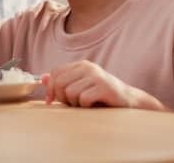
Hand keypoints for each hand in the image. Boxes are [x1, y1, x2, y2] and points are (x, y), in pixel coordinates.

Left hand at [42, 60, 166, 109]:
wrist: (130, 102)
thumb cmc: (103, 98)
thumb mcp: (81, 88)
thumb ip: (63, 82)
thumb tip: (43, 78)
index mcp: (81, 65)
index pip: (55, 73)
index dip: (50, 89)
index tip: (52, 101)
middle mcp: (88, 67)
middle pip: (59, 83)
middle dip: (62, 98)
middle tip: (73, 104)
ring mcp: (97, 76)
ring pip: (70, 92)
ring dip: (75, 104)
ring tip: (86, 105)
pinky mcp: (104, 87)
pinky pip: (83, 99)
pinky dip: (86, 107)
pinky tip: (94, 106)